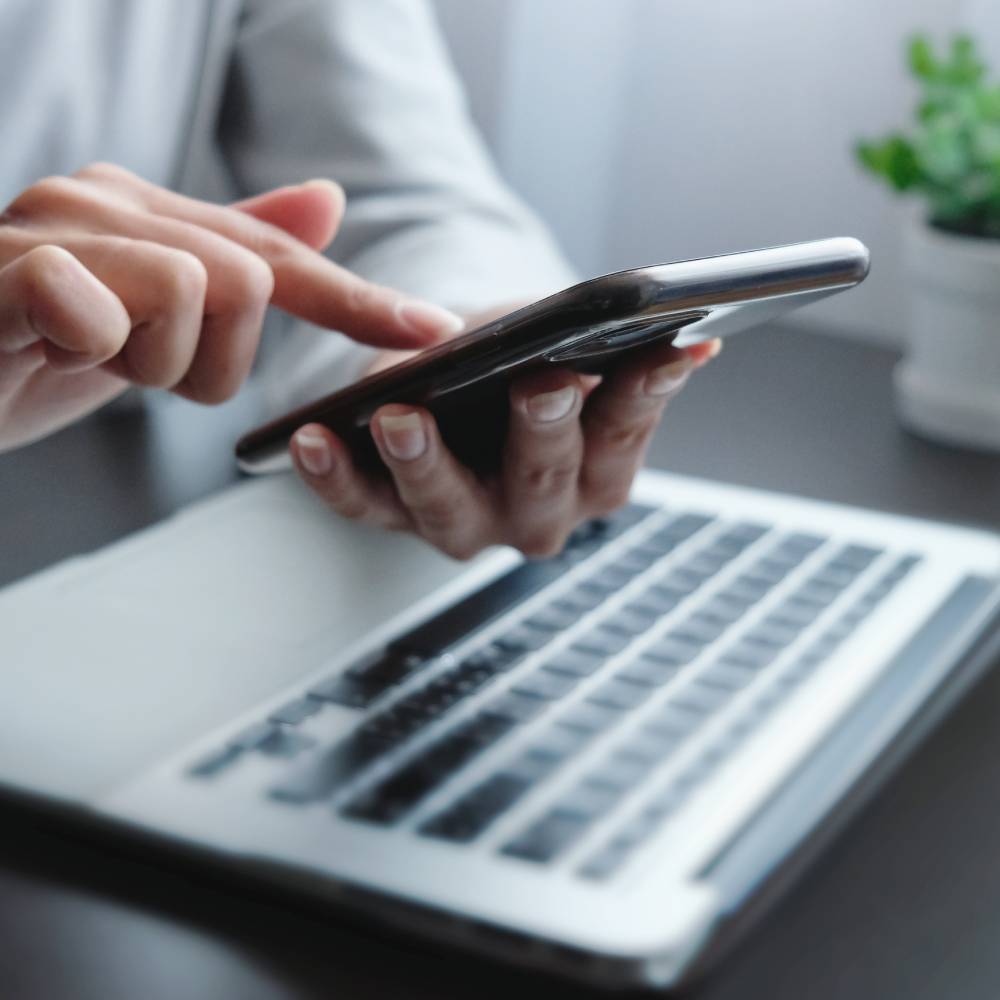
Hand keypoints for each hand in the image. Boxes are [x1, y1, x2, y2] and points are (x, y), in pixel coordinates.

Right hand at [0, 163, 460, 450]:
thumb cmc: (28, 351)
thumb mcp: (150, 323)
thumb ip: (233, 261)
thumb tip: (327, 201)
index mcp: (149, 215)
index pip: (281, 260)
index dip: (360, 302)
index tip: (434, 333)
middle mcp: (110, 201)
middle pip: (251, 283)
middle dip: (210, 361)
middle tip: (133, 368)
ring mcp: (57, 225)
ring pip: (195, 296)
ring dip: (152, 366)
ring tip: (86, 359)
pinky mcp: (10, 268)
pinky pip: (99, 305)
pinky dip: (90, 349)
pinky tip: (48, 347)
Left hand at [290, 334, 719, 559]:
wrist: (470, 390)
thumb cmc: (526, 361)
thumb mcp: (565, 348)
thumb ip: (610, 348)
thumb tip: (687, 334)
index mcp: (597, 474)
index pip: (625, 433)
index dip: (645, 395)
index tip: (662, 352)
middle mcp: (539, 514)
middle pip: (544, 479)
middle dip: (543, 431)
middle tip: (543, 384)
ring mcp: (467, 525)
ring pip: (449, 507)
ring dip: (425, 464)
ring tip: (402, 418)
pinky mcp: (397, 518)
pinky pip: (364, 506)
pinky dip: (336, 477)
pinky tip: (311, 440)